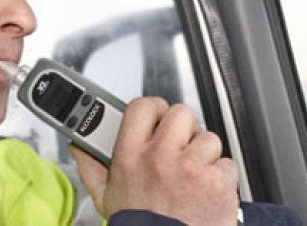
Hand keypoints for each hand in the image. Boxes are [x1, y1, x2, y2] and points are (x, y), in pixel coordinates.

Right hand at [70, 97, 238, 225]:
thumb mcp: (106, 198)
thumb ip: (91, 166)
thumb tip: (80, 144)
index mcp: (130, 157)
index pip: (143, 107)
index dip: (154, 108)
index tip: (157, 116)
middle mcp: (160, 158)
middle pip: (181, 114)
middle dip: (184, 130)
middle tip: (180, 148)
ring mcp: (191, 168)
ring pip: (208, 138)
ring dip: (204, 155)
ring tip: (192, 178)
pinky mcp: (217, 181)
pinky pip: (226, 163)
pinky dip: (221, 178)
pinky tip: (206, 193)